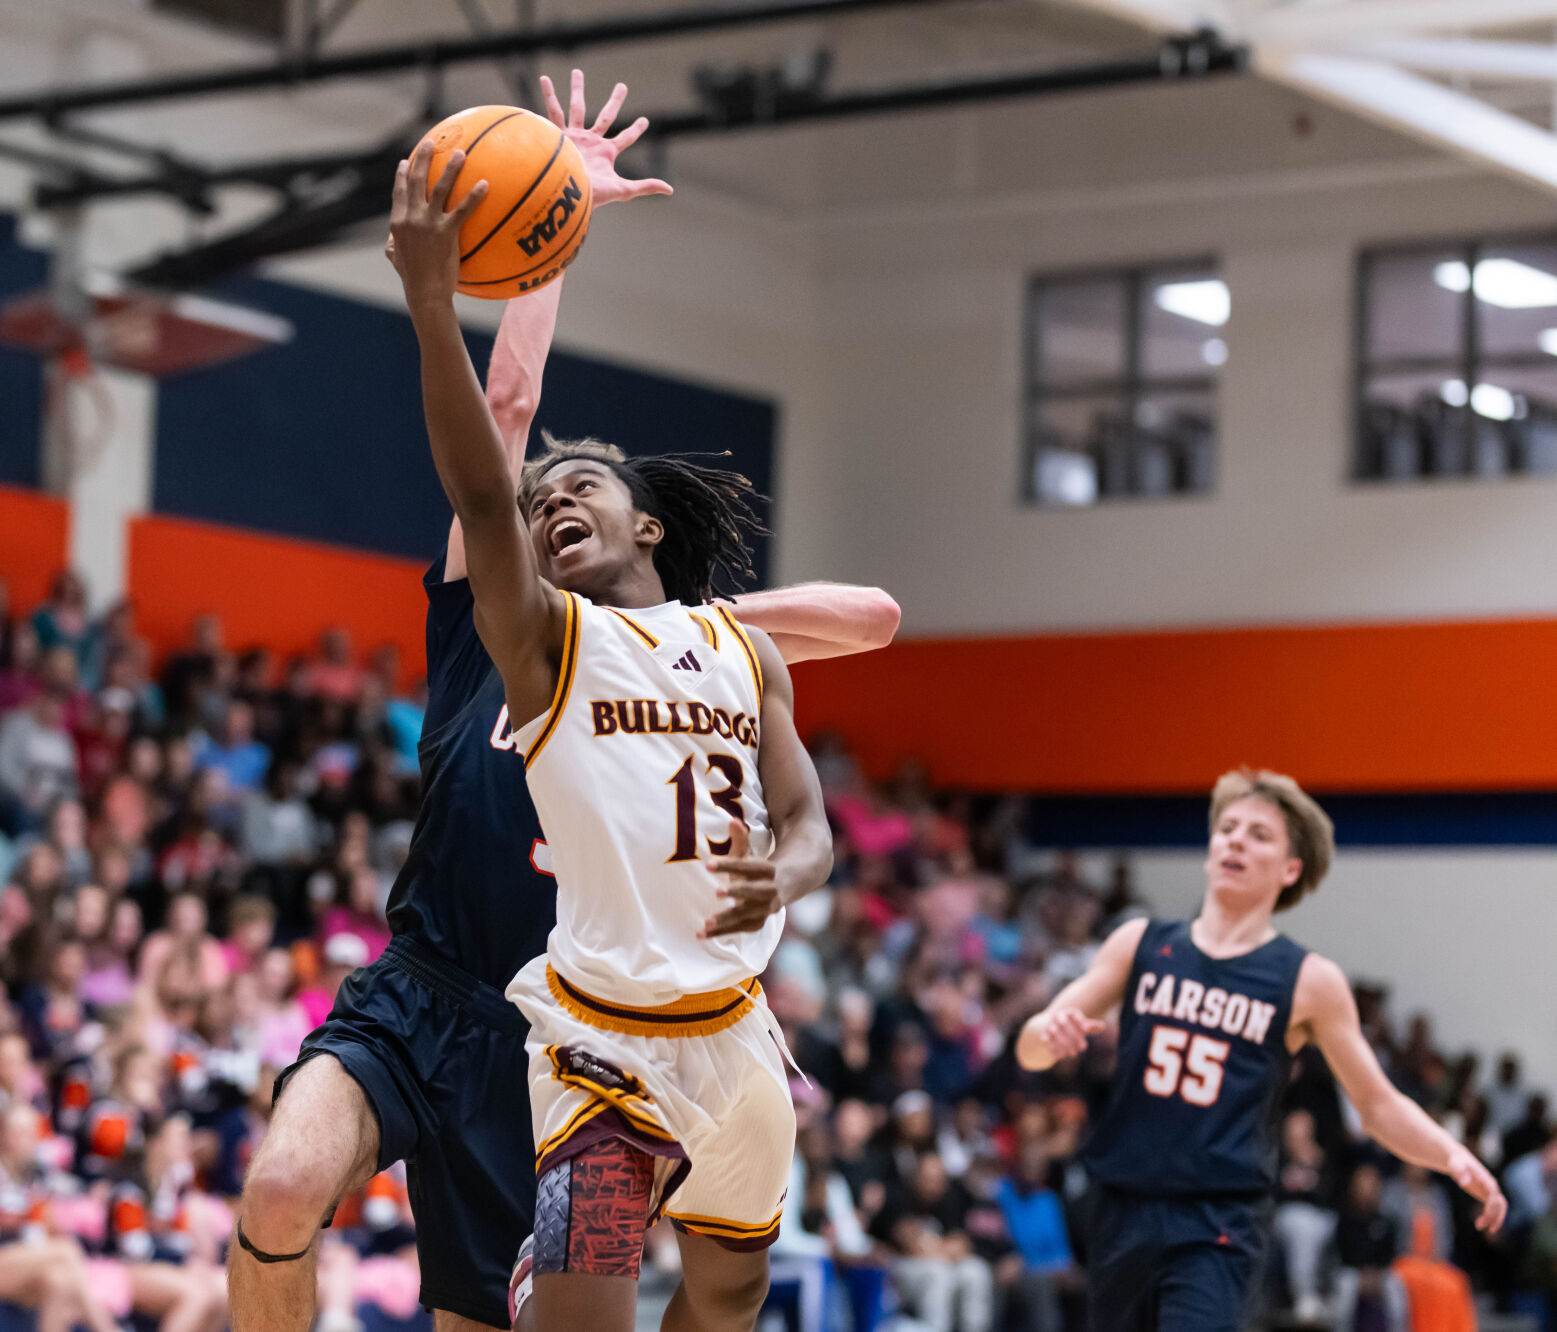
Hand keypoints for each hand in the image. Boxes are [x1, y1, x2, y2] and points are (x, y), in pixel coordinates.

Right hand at [387, 141, 486, 309]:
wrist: (425, 292)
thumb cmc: (413, 280)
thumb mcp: (396, 259)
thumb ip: (392, 245)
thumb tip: (391, 241)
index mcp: (397, 222)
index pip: (399, 192)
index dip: (402, 175)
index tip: (406, 161)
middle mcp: (411, 217)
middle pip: (416, 181)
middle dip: (422, 158)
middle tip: (430, 142)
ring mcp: (428, 223)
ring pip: (439, 188)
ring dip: (450, 168)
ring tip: (461, 154)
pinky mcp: (446, 232)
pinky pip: (462, 209)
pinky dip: (473, 195)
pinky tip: (484, 184)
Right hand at [539, 69, 671, 205]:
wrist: (564, 193)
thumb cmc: (593, 194)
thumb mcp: (622, 189)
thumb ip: (645, 186)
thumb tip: (670, 189)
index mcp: (606, 152)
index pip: (626, 137)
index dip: (635, 129)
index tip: (645, 120)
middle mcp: (591, 141)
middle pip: (606, 115)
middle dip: (615, 101)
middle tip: (622, 85)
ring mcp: (574, 136)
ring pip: (577, 107)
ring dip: (578, 88)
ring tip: (577, 71)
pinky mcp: (558, 134)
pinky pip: (553, 111)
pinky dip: (548, 95)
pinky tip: (545, 78)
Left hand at [700, 819, 781, 937]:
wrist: (786, 886)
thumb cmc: (758, 869)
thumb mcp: (750, 854)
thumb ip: (741, 838)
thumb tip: (732, 820)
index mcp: (769, 870)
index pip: (748, 867)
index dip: (729, 865)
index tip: (708, 864)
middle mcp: (771, 890)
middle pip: (754, 891)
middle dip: (737, 892)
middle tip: (717, 893)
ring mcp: (766, 909)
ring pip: (748, 915)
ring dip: (728, 919)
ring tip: (705, 923)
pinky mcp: (758, 922)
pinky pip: (741, 929)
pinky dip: (722, 933)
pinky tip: (701, 934)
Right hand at [1029, 1005, 1105, 1061]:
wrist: (1047, 1025)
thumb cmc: (1070, 1026)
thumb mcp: (1080, 1025)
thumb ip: (1091, 1026)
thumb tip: (1102, 1026)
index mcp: (1068, 1012)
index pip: (1075, 1015)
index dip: (1081, 1021)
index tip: (1087, 1029)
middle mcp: (1057, 1017)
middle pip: (1065, 1024)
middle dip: (1074, 1036)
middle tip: (1083, 1048)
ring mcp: (1049, 1025)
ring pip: (1056, 1033)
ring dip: (1065, 1044)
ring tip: (1073, 1054)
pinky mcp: (1043, 1034)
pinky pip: (1048, 1041)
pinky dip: (1054, 1049)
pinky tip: (1060, 1056)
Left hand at [1447, 1146, 1506, 1233]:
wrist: (1459, 1160)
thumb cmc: (1457, 1162)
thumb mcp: (1455, 1165)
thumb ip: (1459, 1172)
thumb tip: (1463, 1183)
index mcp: (1487, 1180)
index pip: (1495, 1197)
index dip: (1491, 1210)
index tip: (1483, 1220)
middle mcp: (1492, 1186)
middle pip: (1499, 1205)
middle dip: (1492, 1217)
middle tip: (1478, 1226)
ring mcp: (1491, 1191)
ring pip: (1501, 1208)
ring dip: (1496, 1219)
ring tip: (1486, 1230)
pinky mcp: (1487, 1195)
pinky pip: (1495, 1208)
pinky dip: (1493, 1217)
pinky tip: (1485, 1225)